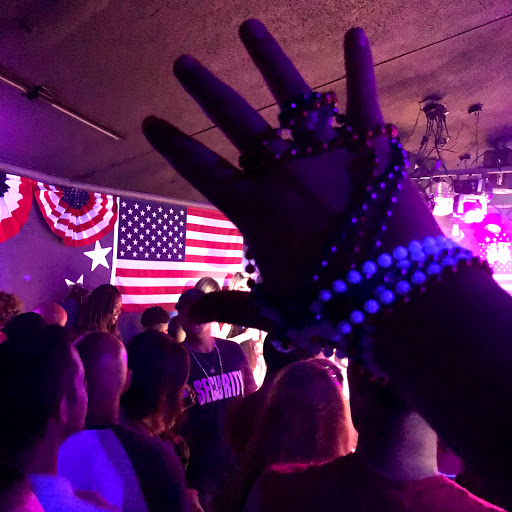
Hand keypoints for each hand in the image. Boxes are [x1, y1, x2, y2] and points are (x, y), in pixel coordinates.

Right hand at [143, 20, 438, 311]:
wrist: (398, 296)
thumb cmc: (331, 306)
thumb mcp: (274, 309)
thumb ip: (230, 305)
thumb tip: (186, 318)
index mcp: (256, 209)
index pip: (201, 169)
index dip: (174, 145)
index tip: (152, 121)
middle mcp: (284, 173)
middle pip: (237, 123)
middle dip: (206, 90)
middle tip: (184, 62)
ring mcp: (327, 154)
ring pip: (291, 97)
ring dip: (268, 59)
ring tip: (249, 27)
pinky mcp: (371, 147)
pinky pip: (362, 99)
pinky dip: (360, 66)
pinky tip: (355, 33)